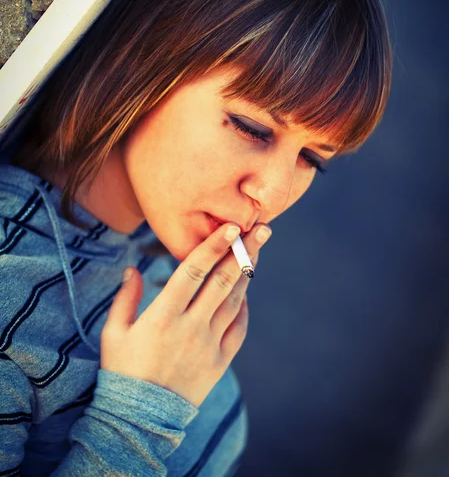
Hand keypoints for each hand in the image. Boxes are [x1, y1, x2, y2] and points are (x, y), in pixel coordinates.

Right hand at [100, 222, 271, 406]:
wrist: (140, 419)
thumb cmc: (122, 370)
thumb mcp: (115, 333)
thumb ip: (125, 298)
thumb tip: (132, 268)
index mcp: (163, 315)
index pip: (194, 271)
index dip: (213, 246)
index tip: (231, 227)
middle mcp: (191, 327)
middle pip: (223, 280)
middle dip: (244, 251)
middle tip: (262, 228)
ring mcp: (209, 345)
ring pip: (235, 301)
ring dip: (247, 274)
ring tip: (258, 251)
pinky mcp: (220, 362)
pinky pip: (239, 329)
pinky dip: (244, 308)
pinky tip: (245, 293)